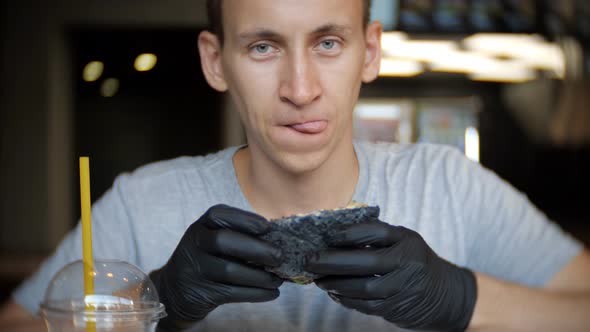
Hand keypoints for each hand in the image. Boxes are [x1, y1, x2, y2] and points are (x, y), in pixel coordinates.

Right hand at [150, 204, 282, 330]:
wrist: (175, 289)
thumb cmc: (209, 258)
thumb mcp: (214, 239)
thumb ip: (240, 236)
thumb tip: (280, 240)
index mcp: (202, 225)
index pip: (219, 214)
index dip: (245, 219)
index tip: (267, 227)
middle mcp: (195, 243)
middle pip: (223, 241)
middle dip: (255, 248)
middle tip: (279, 256)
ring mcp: (195, 268)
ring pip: (229, 270)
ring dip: (259, 276)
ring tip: (278, 279)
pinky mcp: (200, 292)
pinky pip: (231, 293)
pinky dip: (255, 293)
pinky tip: (271, 292)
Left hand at [305, 222, 476, 330]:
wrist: (447, 294)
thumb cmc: (416, 261)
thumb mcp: (404, 241)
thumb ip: (376, 236)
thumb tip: (335, 232)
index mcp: (406, 240)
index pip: (374, 233)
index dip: (348, 233)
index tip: (326, 234)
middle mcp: (407, 263)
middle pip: (365, 262)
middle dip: (333, 261)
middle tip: (310, 260)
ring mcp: (403, 287)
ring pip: (363, 287)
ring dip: (336, 283)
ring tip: (317, 279)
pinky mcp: (397, 308)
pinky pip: (366, 305)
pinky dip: (346, 299)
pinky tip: (334, 293)